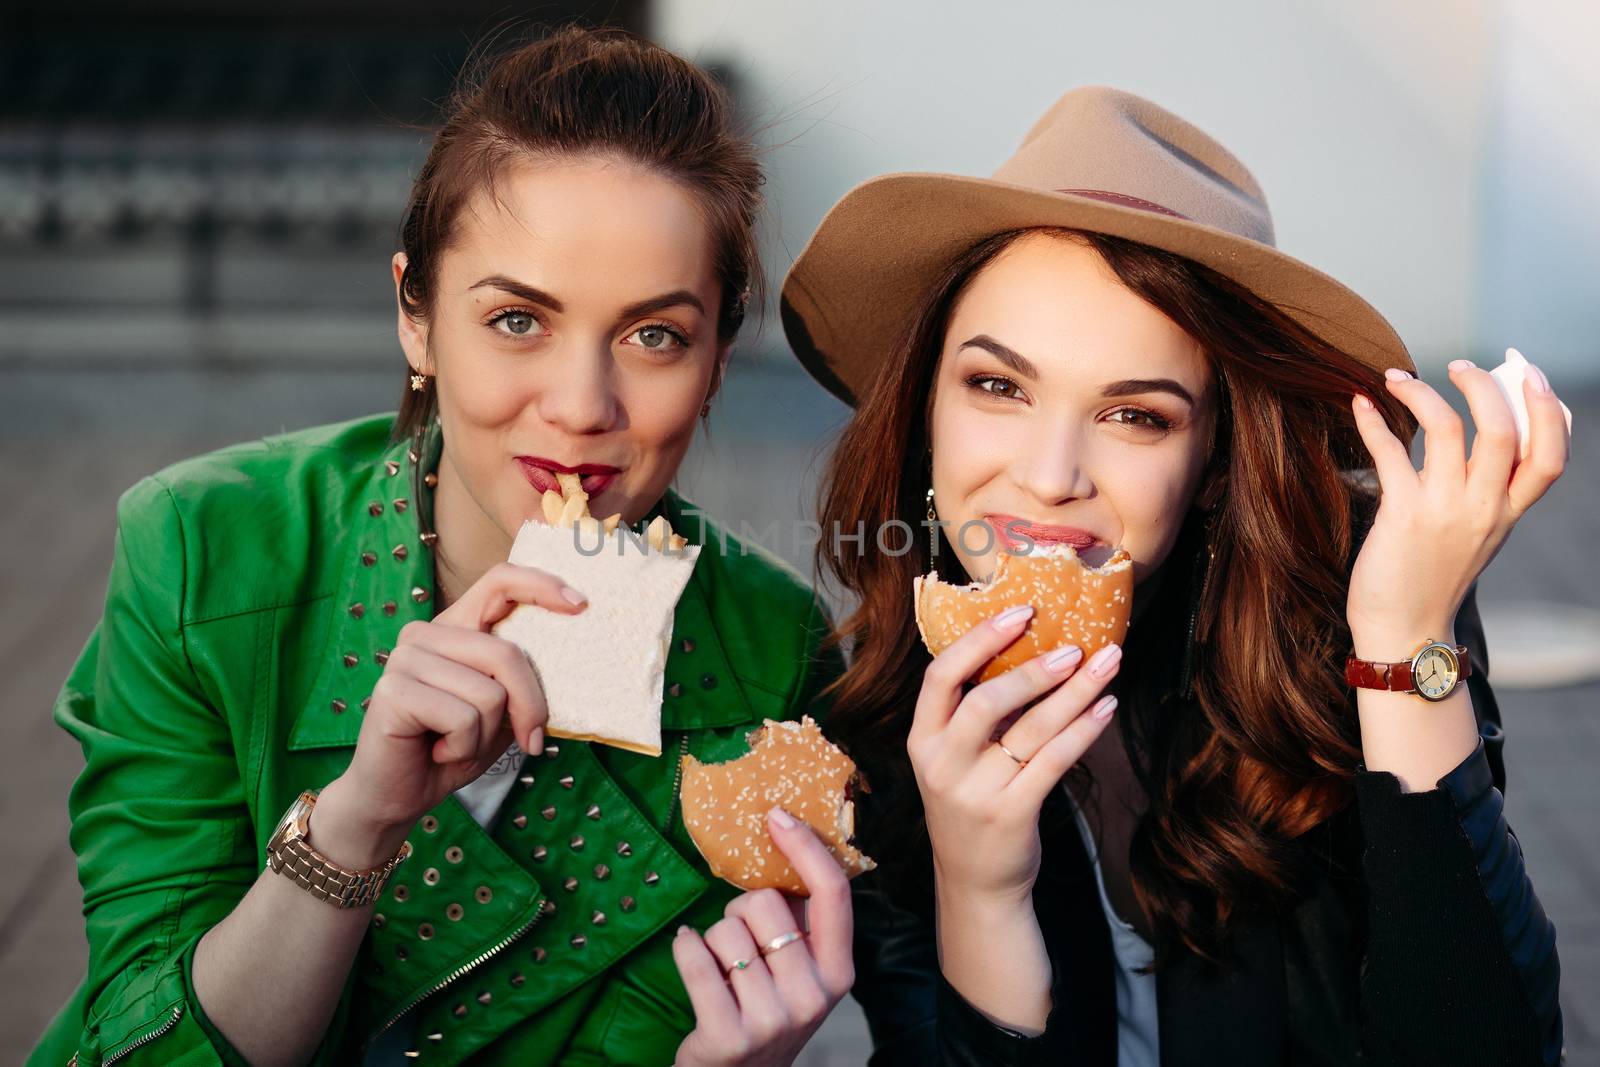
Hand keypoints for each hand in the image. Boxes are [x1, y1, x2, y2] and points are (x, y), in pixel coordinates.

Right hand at [318, 563, 587, 852]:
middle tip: (528, 740)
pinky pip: (463, 718)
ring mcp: (405, 658)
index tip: (580, 604)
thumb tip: (571, 661)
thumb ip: (520, 680)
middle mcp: (426, 633)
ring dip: (486, 735)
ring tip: (457, 743)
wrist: (399, 795)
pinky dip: (463, 747)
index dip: (541, 585)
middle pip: (507, 653)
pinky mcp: (394, 691)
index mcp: (455, 627)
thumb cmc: (454, 747)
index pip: (499, 581)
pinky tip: (438, 751)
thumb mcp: (502, 711)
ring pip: (489, 692)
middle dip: (530, 706)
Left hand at [671, 809, 854, 1066]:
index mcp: (839, 972)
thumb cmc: (766, 1011)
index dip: (806, 848)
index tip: (777, 816)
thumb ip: (801, 924)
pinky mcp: (728, 1036)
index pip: (832, 895)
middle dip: (740, 911)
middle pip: (765, 904)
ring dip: (712, 941)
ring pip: (724, 931)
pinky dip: (685, 949)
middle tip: (740, 944)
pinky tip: (691, 958)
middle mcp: (813, 997)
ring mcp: (772, 1020)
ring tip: (722, 973)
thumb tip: (784, 840)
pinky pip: (694, 958)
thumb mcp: (800, 973)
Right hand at [909, 605, 1119, 902]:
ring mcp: (975, 793)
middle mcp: (942, 765)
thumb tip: (1032, 646)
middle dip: (1033, 669)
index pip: (940, 677)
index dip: (979, 639)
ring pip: (1029, 730)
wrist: (976, 883)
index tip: (1020, 611)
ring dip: (1073, 693)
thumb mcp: (954, 759)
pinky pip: (1054, 762)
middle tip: (1074, 646)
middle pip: (984, 701)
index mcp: (922, 740)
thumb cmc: (971, 803)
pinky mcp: (1011, 815)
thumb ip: (974, 714)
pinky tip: (1106, 708)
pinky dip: (1084, 730)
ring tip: (1105, 664)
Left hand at [1348, 359, 1569, 647]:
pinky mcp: (1403, 514)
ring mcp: (1446, 510)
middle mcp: (1485, 508)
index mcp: (1509, 512)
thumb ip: (1488, 490)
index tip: (1529, 374)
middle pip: (1503, 429)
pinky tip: (1359, 404)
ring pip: (1448, 428)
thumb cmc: (1434, 576)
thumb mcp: (1478, 533)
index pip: (1551, 456)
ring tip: (1398, 377)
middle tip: (1459, 364)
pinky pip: (1391, 451)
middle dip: (1483, 384)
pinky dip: (1373, 421)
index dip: (1549, 409)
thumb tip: (1483, 433)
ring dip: (1421, 391)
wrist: (1404, 630)